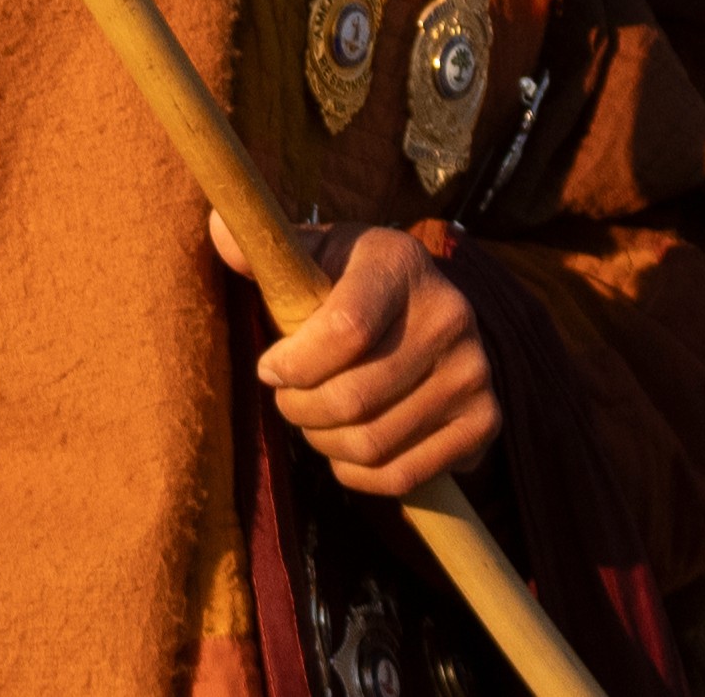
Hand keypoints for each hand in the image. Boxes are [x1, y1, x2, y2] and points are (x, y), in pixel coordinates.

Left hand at [212, 213, 500, 497]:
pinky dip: (358, 475)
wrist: (423, 306)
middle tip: (286, 398)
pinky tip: (344, 450)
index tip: (268, 368)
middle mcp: (450, 316)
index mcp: (399, 263)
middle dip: (297, 408)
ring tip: (313, 419)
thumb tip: (218, 230)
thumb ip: (263, 247)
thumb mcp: (311, 251)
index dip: (294, 362)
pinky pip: (405, 475)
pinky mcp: (485, 421)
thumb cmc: (346, 280)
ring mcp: (474, 373)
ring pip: (372, 442)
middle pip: (353, 397)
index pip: (344, 330)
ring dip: (322, 442)